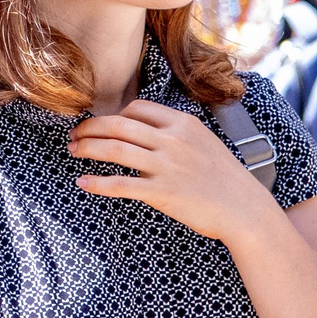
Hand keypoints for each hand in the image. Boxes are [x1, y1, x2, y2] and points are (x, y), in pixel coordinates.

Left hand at [70, 100, 280, 244]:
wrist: (244, 209)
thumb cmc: (225, 178)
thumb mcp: (204, 142)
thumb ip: (177, 133)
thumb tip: (146, 131)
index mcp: (183, 123)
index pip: (137, 109)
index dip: (113, 115)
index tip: (102, 125)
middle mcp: (172, 140)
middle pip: (118, 124)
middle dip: (90, 127)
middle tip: (74, 135)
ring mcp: (166, 166)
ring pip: (114, 150)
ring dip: (86, 148)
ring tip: (72, 151)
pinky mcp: (161, 193)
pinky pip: (120, 184)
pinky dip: (97, 183)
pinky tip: (83, 183)